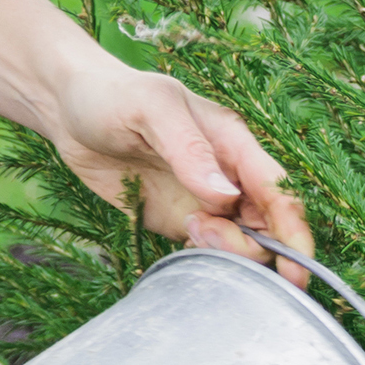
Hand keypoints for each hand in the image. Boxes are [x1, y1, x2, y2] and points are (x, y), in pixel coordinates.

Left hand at [0, 0, 314, 285]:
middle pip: (269, 228)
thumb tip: (226, 195)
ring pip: (242, 246)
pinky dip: (207, 259)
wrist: (67, 111)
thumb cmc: (113, 95)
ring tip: (192, 230)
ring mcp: (207, 205)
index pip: (279, 194)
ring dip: (229, 254)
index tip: (297, 269)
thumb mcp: (152, 108)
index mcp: (234, 145)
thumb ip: (189, 150)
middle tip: (211, 236)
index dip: (294, 233)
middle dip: (258, 249)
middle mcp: (230, 178)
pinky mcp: (182, 225)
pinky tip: (186, 238)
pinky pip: (210, 253)